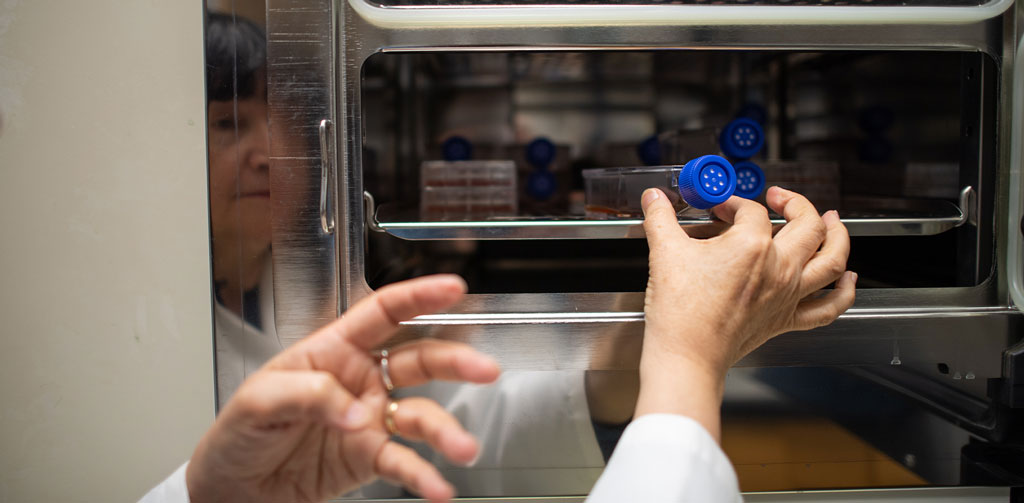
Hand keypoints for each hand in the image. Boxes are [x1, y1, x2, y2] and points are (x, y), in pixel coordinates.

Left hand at [185, 275, 500, 502]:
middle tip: (484, 368)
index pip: (383, 314)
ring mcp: (368, 420)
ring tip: (463, 448)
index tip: (452, 287)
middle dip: (455, 362)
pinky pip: (403, 464)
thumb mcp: (259, 400)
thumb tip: (356, 411)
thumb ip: (310, 394)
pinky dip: (424, 477)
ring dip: (446, 431)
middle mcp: (360, 380)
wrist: (232, 488)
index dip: (418, 297)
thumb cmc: (238, 433)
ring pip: (420, 416)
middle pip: (418, 361)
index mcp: (333, 351)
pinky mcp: (368, 458)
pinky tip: (438, 487)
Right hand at [634, 187, 855, 438]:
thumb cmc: (680, 311)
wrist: (687, 355)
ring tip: (835, 222)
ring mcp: (788, 294)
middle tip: (781, 198)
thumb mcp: (665, 253)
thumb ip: (660, 219)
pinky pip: (830, 305)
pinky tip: (849, 278)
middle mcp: (779, 268)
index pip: (751, 211)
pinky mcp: (787, 319)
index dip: (734, 203)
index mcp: (751, 246)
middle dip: (796, 203)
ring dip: (839, 236)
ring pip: (832, 259)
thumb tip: (654, 199)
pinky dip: (845, 290)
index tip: (720, 208)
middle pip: (807, 224)